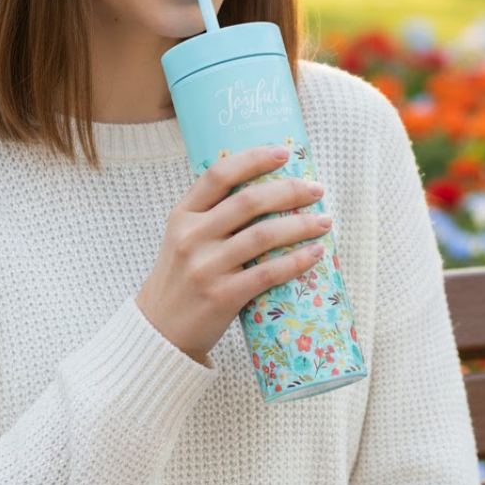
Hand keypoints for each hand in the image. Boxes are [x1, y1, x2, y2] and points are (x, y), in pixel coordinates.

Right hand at [135, 145, 329, 364]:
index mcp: (183, 215)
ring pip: (263, 235)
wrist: (160, 331)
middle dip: (289, 190)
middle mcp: (192, 236)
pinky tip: (315, 253)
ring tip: (324, 221)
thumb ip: (213, 215)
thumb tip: (266, 187)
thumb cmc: (182, 278)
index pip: (219, 174)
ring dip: (301, 225)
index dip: (254, 158)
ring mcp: (206, 267)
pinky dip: (296, 261)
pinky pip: (268, 273)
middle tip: (316, 189)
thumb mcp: (184, 238)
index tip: (284, 153)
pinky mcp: (222, 296)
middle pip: (249, 201)